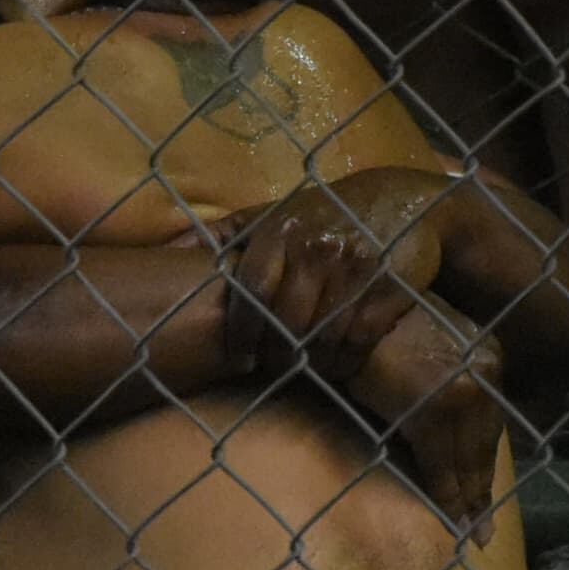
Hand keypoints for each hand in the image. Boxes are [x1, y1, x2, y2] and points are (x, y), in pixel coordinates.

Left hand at [225, 178, 446, 383]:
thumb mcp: (272, 211)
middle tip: (271, 369)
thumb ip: (222, 234)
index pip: (252, 290)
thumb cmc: (326, 211)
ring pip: (322, 337)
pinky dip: (345, 362)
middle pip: (286, 321)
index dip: (242, 331)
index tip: (239, 357)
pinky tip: (336, 365)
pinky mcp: (389, 289)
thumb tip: (164, 253)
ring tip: (303, 370)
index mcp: (282, 229)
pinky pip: (359, 341)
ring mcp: (355, 270)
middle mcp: (317, 248)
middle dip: (275, 354)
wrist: (404, 199)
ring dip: (311, 364)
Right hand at [345, 290, 512, 528]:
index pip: (488, 423)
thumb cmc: (378, 325)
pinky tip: (450, 519)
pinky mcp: (436, 411)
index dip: (485, 464)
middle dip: (481, 490)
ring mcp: (463, 392)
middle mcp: (484, 373)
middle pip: (484, 446)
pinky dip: (446, 495)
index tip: (487, 497)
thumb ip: (442, 382)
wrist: (352, 304)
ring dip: (466, 500)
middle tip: (482, 531)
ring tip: (467, 531)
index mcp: (486, 353)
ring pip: (468, 460)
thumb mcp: (424, 350)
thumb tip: (441, 425)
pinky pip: (442, 465)